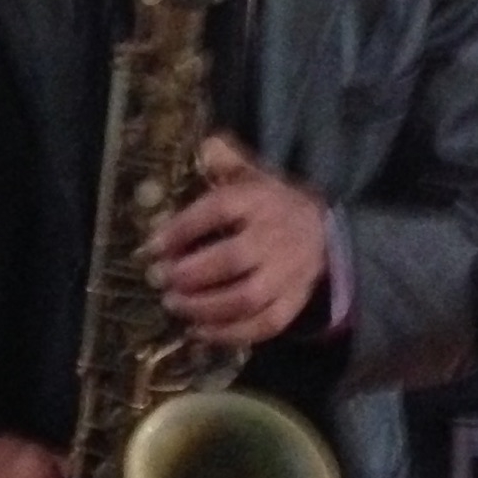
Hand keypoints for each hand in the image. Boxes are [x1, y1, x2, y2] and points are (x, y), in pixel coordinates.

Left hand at [146, 133, 329, 345]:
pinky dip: (229, 334)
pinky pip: (264, 325)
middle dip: (190, 273)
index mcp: (259, 201)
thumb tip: (205, 143)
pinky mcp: (292, 303)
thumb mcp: (252, 174)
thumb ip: (226, 160)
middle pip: (232, 260)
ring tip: (173, 304)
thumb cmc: (273, 203)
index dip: (182, 229)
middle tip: (159, 279)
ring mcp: (287, 274)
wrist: (326, 233)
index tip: (151, 245)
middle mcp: (275, 238)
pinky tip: (198, 332)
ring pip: (246, 298)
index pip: (219, 210)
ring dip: (204, 307)